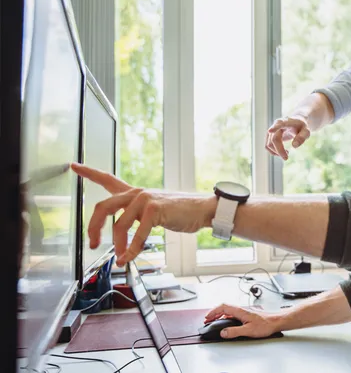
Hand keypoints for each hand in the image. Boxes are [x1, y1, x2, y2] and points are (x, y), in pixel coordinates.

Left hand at [70, 163, 215, 265]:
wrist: (202, 209)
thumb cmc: (180, 212)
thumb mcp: (154, 211)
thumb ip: (137, 218)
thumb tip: (122, 238)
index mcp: (135, 193)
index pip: (107, 179)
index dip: (88, 172)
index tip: (74, 166)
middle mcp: (137, 193)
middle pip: (103, 206)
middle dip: (93, 228)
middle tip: (93, 243)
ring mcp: (145, 200)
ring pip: (119, 224)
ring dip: (118, 245)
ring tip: (120, 257)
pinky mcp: (155, 210)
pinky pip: (137, 234)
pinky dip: (131, 249)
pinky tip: (129, 257)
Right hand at [204, 304, 282, 338]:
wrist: (275, 322)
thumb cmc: (265, 324)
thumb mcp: (248, 330)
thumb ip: (234, 331)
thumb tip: (223, 332)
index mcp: (240, 311)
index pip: (223, 307)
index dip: (213, 311)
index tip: (207, 317)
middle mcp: (240, 310)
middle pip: (224, 308)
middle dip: (214, 313)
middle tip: (207, 320)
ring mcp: (243, 312)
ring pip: (227, 311)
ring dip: (219, 315)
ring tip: (213, 321)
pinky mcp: (245, 316)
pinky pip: (232, 314)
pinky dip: (225, 317)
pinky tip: (224, 323)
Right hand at [265, 115, 310, 160]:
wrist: (296, 122)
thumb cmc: (301, 127)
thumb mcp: (306, 131)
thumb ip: (302, 137)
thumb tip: (294, 146)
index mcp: (286, 122)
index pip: (280, 124)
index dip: (275, 128)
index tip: (270, 130)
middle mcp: (276, 125)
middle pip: (274, 139)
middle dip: (279, 150)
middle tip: (286, 158)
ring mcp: (271, 130)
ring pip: (269, 144)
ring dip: (276, 152)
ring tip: (287, 153)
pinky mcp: (269, 136)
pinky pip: (267, 146)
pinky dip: (273, 152)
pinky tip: (282, 152)